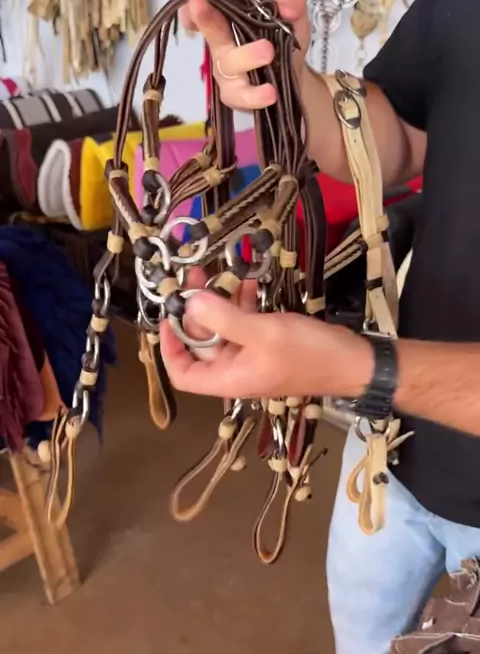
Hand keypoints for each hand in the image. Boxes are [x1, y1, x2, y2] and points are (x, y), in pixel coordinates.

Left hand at [160, 290, 373, 400]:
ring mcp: (253, 358)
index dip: (169, 348)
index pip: (183, 375)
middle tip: (194, 280)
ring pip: (223, 331)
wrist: (356, 363)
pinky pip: (246, 325)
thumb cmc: (310, 354)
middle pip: (201, 346)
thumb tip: (191, 303)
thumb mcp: (264, 333)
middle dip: (196, 314)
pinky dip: (243, 304)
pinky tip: (248, 282)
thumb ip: (225, 319)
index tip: (170, 316)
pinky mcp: (269, 345)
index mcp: (229, 378)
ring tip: (217, 274)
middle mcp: (236, 371)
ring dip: (219, 304)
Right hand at [178, 0, 310, 111]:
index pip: (201, 15)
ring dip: (247, 57)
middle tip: (207, 7)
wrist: (294, 78)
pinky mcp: (238, 98)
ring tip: (268, 52)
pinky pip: (242, 97)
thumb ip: (292, 3)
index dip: (193, 9)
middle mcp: (224, 47)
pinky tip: (270, 92)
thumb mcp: (292, 17)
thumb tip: (290, 3)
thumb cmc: (281, 43)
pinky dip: (256, 95)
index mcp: (229, 24)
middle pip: (212, 35)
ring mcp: (229, 74)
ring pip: (229, 66)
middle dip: (208, 21)